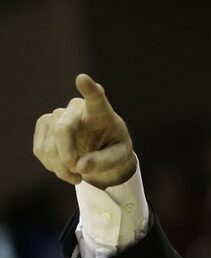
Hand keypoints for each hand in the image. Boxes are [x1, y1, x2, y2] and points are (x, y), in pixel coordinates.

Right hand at [33, 74, 135, 188]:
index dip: (89, 90)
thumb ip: (104, 161)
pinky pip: (41, 150)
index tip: (83, 79)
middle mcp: (77, 108)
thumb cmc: (114, 148)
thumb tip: (80, 166)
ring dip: (61, 168)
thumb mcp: (119, 157)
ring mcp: (58, 114)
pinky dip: (52, 166)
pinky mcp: (44, 124)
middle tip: (78, 173)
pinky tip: (65, 167)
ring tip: (76, 175)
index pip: (96, 98)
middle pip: (62, 129)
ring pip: (49, 145)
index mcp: (101, 112)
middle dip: (67, 156)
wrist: (101, 148)